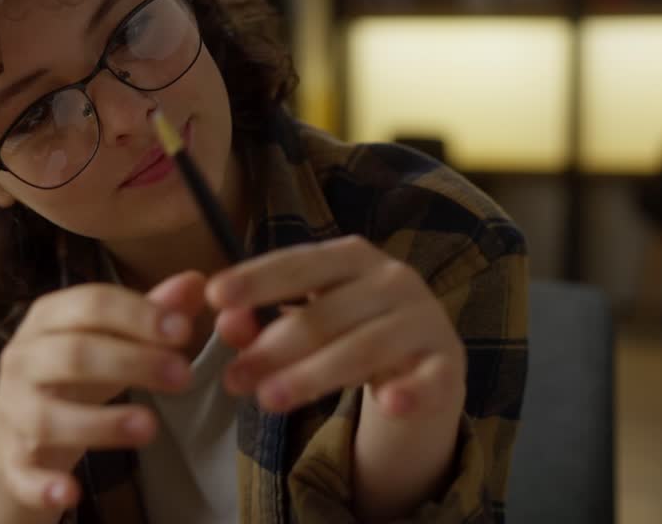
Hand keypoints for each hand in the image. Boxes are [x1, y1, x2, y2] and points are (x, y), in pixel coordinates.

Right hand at [0, 271, 206, 515]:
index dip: (138, 315)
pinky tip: (73, 492)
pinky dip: (46, 483)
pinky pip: (25, 475)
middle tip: (184, 376)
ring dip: (101, 422)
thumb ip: (150, 313)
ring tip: (151, 427)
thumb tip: (197, 282)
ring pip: (48, 417)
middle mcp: (23, 361)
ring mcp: (14, 413)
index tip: (183, 329)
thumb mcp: (109, 340)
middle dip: (131, 362)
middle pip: (73, 355)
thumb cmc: (73, 377)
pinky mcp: (13, 463)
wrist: (17, 435)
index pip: (90, 304)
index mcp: (47, 321)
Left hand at [205, 235, 465, 417]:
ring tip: (268, 401)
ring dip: (314, 376)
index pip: (300, 265)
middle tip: (231, 380)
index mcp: (352, 257)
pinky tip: (388, 403)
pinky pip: (429, 379)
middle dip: (273, 348)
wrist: (425, 358)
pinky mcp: (447, 365)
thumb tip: (225, 322)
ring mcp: (424, 321)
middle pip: (325, 315)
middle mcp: (393, 280)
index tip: (214, 296)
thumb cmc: (349, 329)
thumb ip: (261, 321)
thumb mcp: (304, 319)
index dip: (257, 279)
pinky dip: (410, 391)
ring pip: (364, 349)